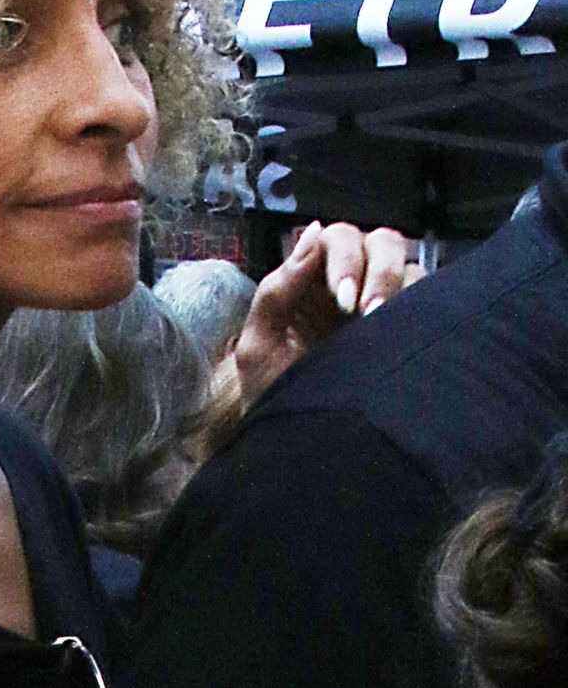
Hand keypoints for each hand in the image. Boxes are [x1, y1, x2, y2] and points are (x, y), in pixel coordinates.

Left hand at [235, 221, 418, 409]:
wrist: (301, 453)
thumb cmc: (274, 398)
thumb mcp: (259, 347)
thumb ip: (276, 291)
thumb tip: (312, 234)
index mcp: (308, 283)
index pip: (332, 240)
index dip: (340, 257)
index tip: (342, 296)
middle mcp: (349, 285)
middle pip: (375, 242)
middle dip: (373, 267)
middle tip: (363, 310)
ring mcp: (381, 305)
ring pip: (406, 263)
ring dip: (396, 283)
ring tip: (380, 321)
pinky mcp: (410, 328)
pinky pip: (428, 297)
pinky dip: (421, 303)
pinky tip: (405, 332)